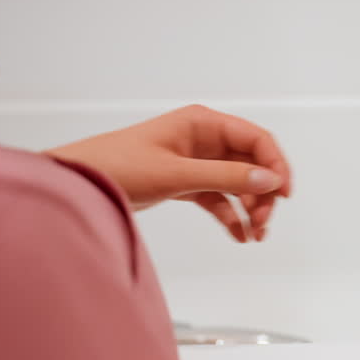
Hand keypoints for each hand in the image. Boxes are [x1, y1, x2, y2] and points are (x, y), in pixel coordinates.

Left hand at [46, 105, 291, 242]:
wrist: (75, 185)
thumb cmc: (117, 167)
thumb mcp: (176, 173)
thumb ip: (226, 176)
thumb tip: (271, 180)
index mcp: (203, 123)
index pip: (256, 139)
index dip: (276, 165)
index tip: (284, 195)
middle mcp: (203, 139)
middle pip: (251, 164)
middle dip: (263, 193)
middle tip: (263, 223)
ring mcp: (195, 162)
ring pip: (238, 183)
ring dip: (251, 208)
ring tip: (255, 235)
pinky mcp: (185, 183)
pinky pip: (219, 198)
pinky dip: (231, 216)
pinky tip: (239, 236)